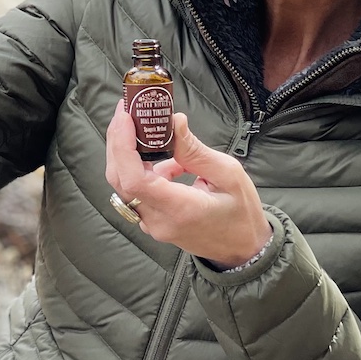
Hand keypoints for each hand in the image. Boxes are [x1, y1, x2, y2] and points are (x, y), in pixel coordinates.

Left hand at [105, 103, 271, 267]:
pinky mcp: (151, 221)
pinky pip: (135, 191)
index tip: (124, 117)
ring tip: (137, 122)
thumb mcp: (228, 174)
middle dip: (117, 141)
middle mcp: (159, 220)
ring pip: (124, 184)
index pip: (135, 180)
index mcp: (181, 209)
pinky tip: (158, 152)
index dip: (122, 146)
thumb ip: (195, 150)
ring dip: (125, 152)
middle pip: (120, 179)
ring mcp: (152, 225)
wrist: (243, 249)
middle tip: (125, 110)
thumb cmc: (241, 213)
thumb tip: (172, 122)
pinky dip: (138, 166)